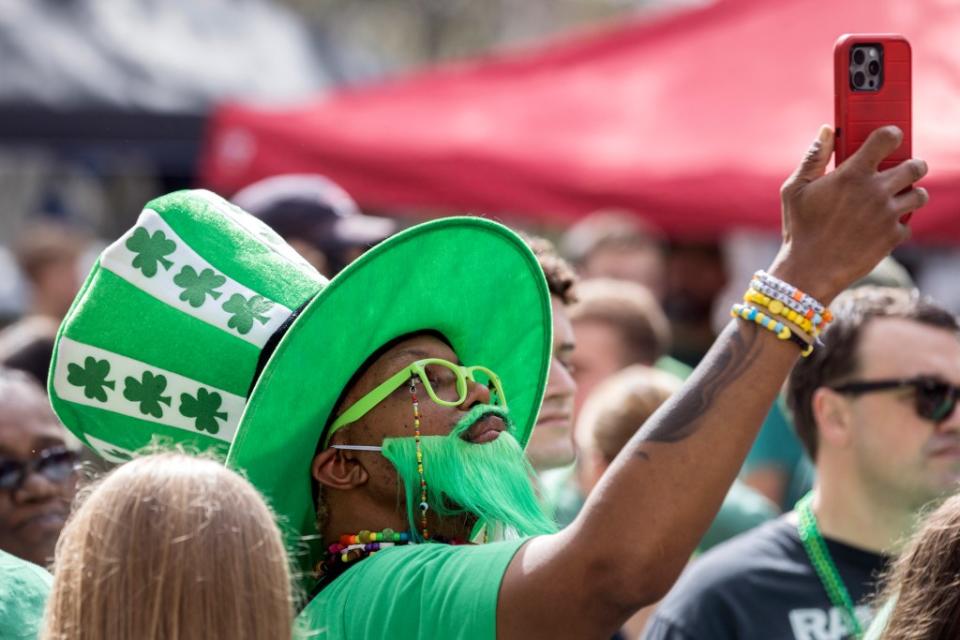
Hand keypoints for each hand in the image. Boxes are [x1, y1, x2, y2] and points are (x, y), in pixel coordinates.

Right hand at [770, 125, 927, 303]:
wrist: (810, 271)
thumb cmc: (798, 228)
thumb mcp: (794, 190)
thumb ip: (813, 158)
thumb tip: (827, 130)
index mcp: (852, 174)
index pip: (887, 138)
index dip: (891, 135)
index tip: (889, 139)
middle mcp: (876, 191)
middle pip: (916, 166)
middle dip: (911, 166)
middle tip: (898, 173)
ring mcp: (888, 215)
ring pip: (920, 195)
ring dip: (910, 195)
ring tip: (893, 200)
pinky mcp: (893, 237)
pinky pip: (908, 224)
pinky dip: (897, 225)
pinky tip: (879, 227)